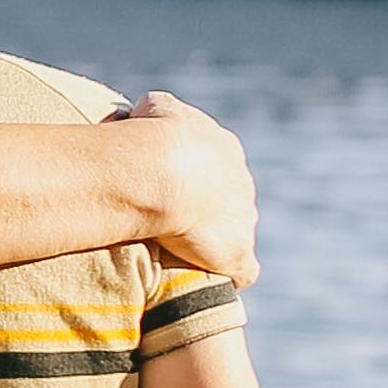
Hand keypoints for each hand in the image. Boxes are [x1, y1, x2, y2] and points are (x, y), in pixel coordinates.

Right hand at [109, 92, 256, 287]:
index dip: (193, 179)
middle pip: (229, 201)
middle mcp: (242, 183)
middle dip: (207, 211)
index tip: (169, 189)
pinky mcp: (239, 253)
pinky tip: (210, 280)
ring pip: (236, 234)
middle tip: (173, 222)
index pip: (215, 166)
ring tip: (183, 255)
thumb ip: (156, 109)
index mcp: (225, 150)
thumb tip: (143, 114)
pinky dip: (230, 274)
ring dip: (215, 244)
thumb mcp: (153, 107)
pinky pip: (243, 270)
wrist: (164, 172)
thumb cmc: (153, 138)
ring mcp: (244, 219)